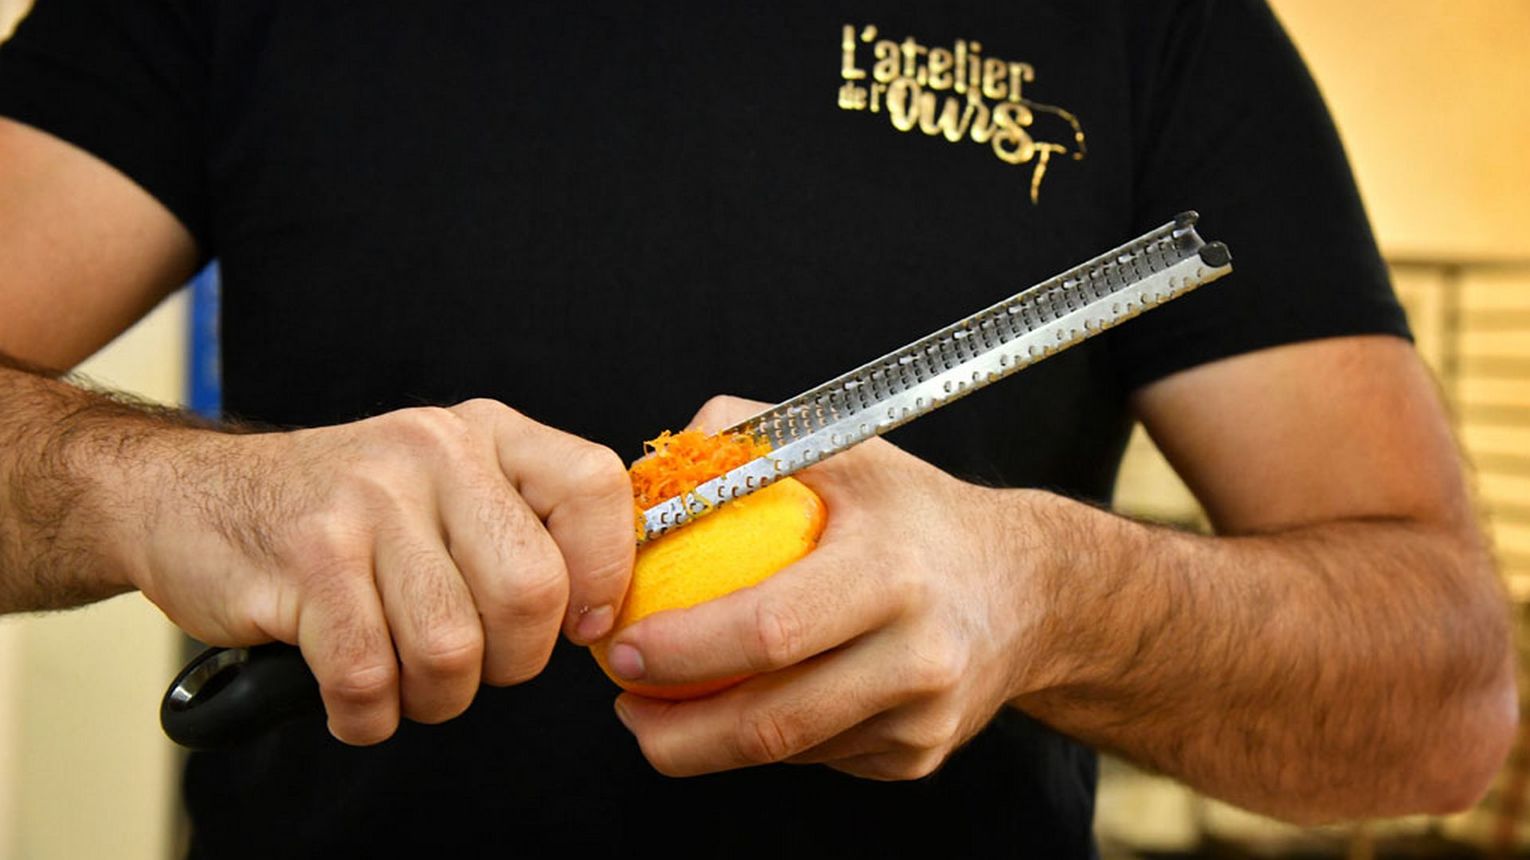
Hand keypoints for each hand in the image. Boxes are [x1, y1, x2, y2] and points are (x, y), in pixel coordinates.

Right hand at [130, 400, 633, 743]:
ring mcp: (366, 500)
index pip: (596, 486)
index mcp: (487, 434)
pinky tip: (352, 694)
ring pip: (451, 649)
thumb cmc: (347, 519)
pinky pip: (369, 677)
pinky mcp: (305, 558)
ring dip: (431, 696)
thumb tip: (605, 617)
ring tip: (399, 672)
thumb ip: (528, 530)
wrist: (193, 499)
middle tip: (469, 660)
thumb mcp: (448, 489)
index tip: (578, 624)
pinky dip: (366, 714)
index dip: (604, 572)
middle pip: (531, 592)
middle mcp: (434, 452)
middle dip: (510, 662)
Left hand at [606, 396, 1045, 779]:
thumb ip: (745, 439)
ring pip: (787, 751)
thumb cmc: (916, 513)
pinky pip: (817, 757)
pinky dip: (767, 738)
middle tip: (621, 704)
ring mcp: (923, 720)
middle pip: (773, 721)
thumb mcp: (846, 448)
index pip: (772, 629)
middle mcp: (919, 656)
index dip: (684, 650)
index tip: (620, 648)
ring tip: (655, 709)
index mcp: (893, 574)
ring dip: (706, 741)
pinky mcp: (918, 757)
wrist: (1028, 589)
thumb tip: (652, 473)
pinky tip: (744, 703)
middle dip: (675, 731)